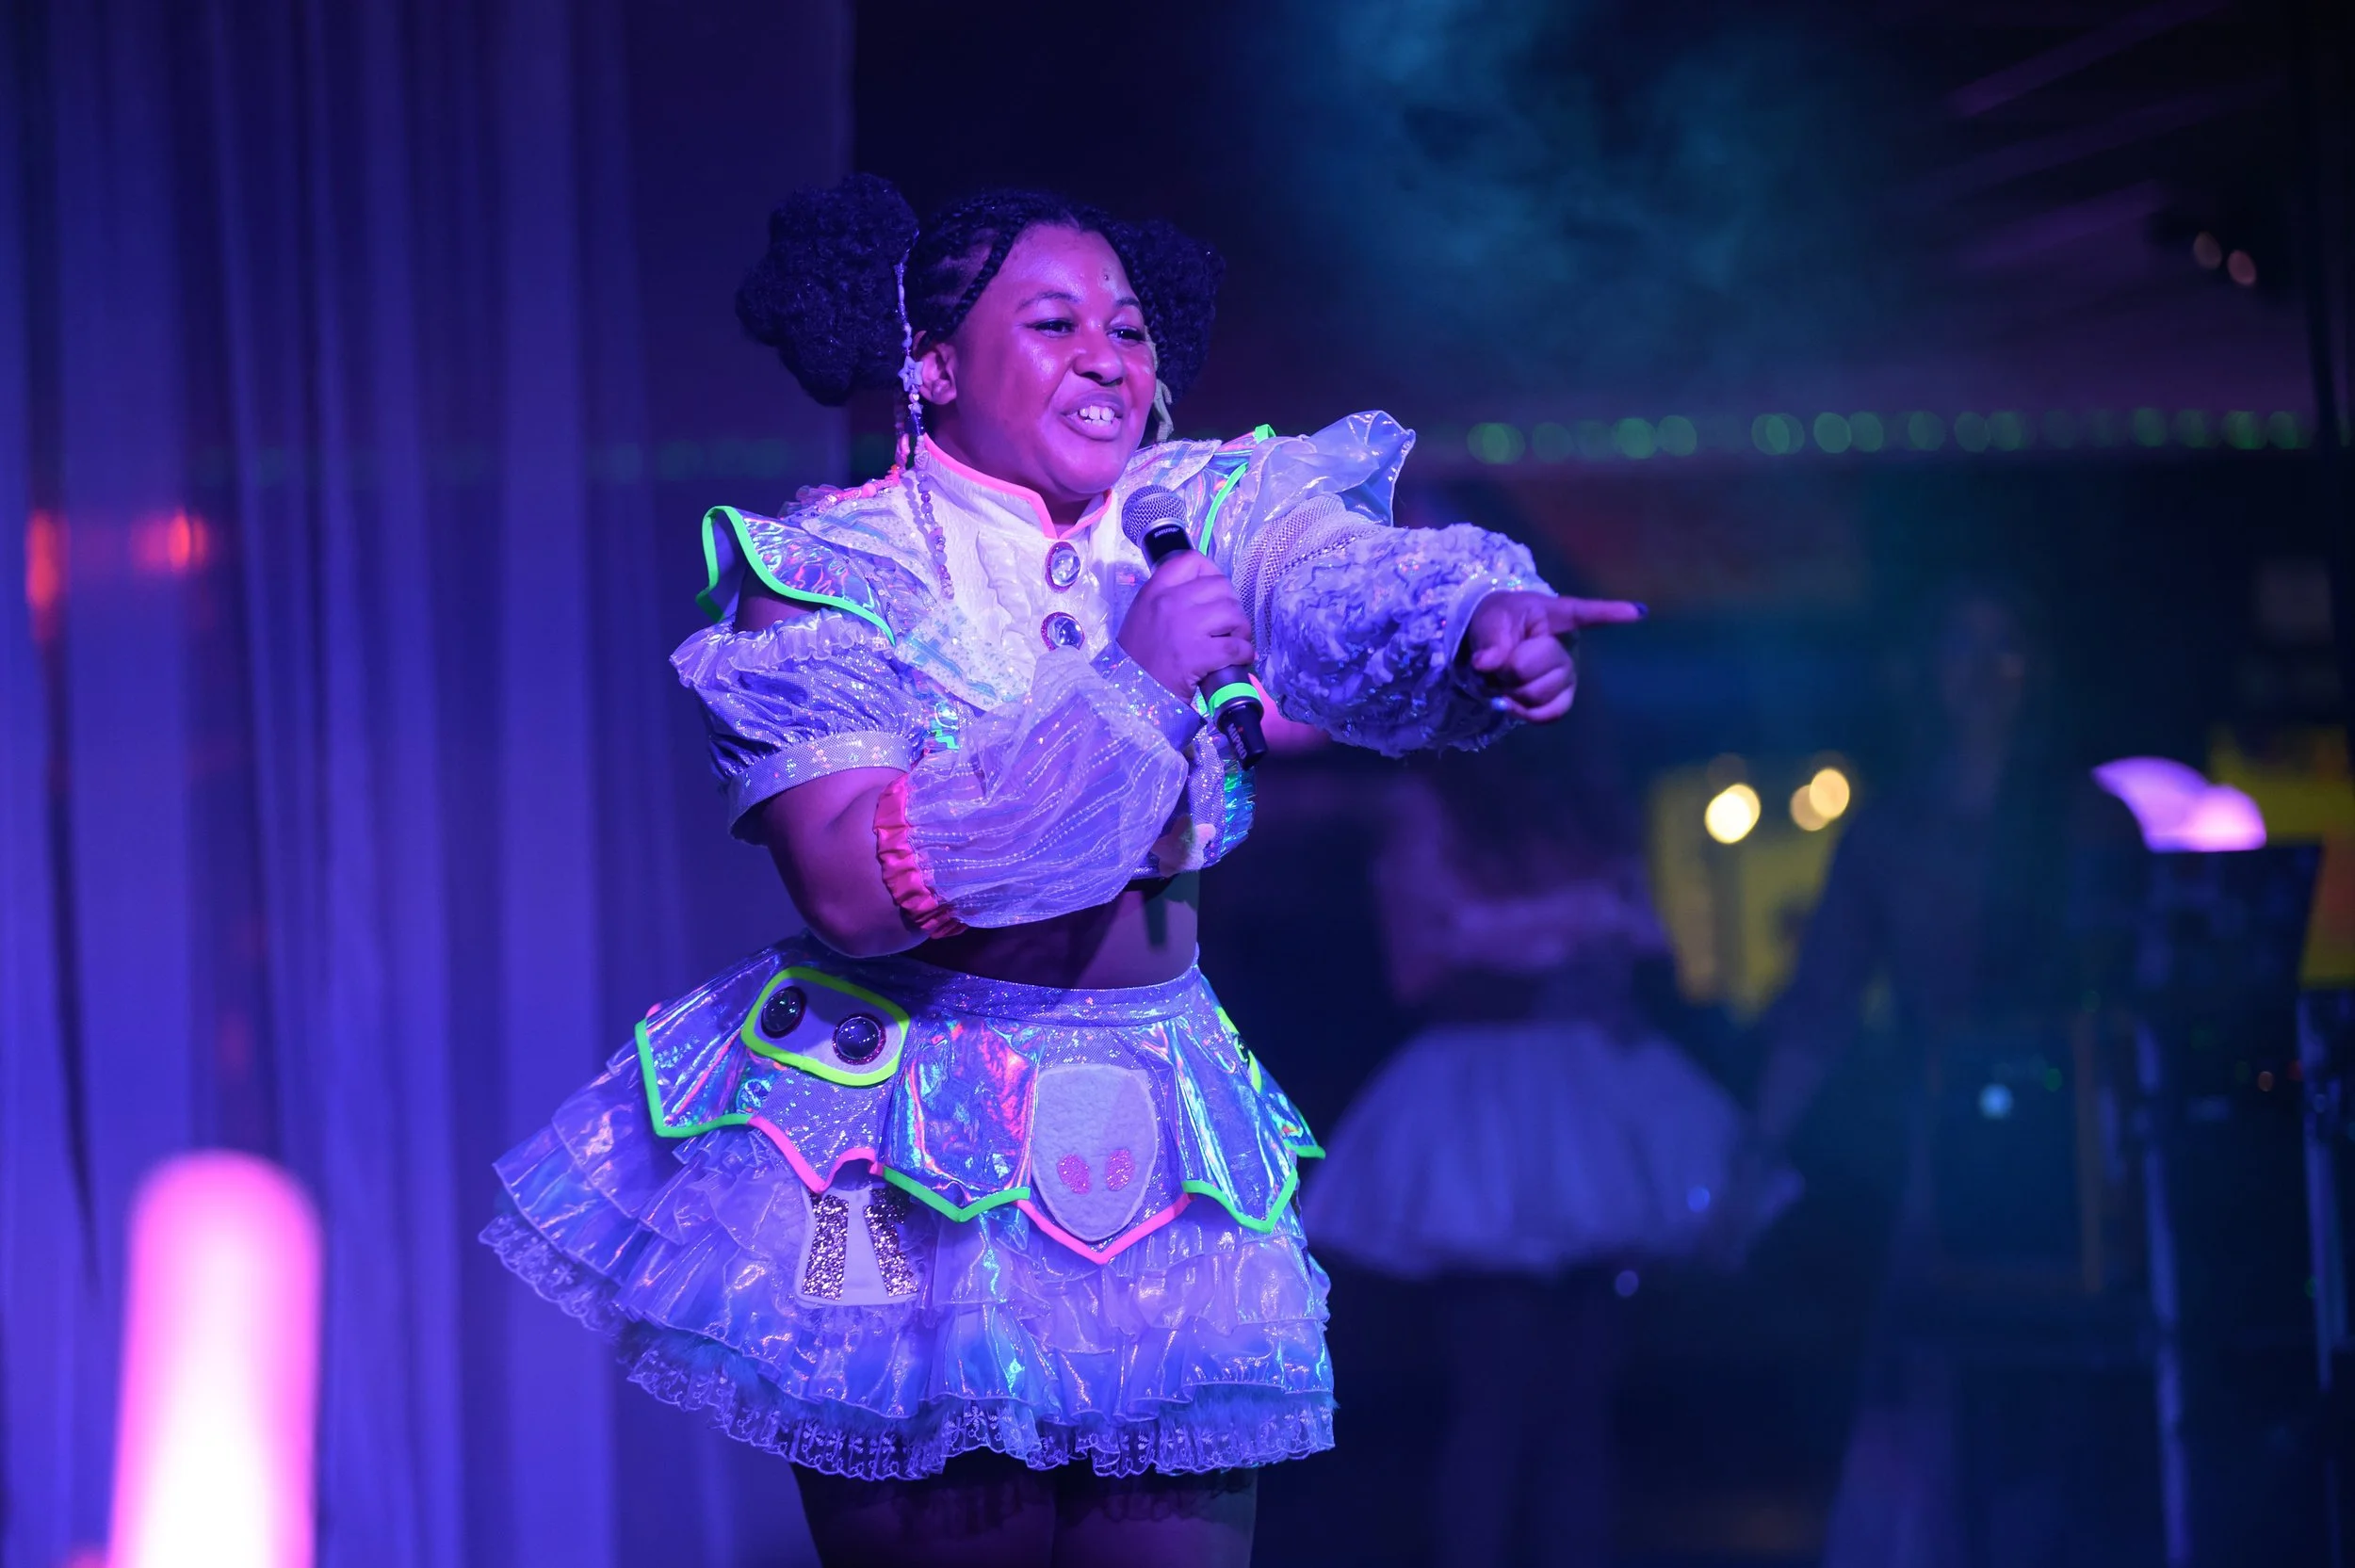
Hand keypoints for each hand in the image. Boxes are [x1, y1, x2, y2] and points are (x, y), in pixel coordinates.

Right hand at [1118, 553, 1252, 698]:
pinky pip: (1236, 645)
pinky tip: (1239, 658)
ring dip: (1241, 628)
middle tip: (1229, 623)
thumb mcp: (1142, 616)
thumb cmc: (1138, 657)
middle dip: (1231, 604)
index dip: (1211, 572)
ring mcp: (1186, 627)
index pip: (1191, 561)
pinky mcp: (1200, 654)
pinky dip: (1244, 652)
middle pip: (1220, 585)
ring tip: (1235, 640)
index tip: (1215, 591)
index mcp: (1155, 591)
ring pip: (1233, 613)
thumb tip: (1202, 592)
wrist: (1130, 692)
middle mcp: (1170, 602)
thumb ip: (1166, 598)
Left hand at [1462, 591, 1645, 721]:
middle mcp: (1568, 646)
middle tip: (1496, 660)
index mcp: (1555, 615)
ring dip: (1510, 690)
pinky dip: (1524, 713)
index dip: (1611, 613)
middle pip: (1540, 664)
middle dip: (1509, 668)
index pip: (1585, 614)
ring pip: (1540, 693)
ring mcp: (1568, 674)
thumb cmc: (1498, 621)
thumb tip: (1487, 664)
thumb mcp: (1490, 620)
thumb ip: (1490, 640)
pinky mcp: (1561, 698)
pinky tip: (1509, 703)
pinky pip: (1550, 714)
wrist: (1492, 642)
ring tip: (1501, 677)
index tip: (1639, 612)